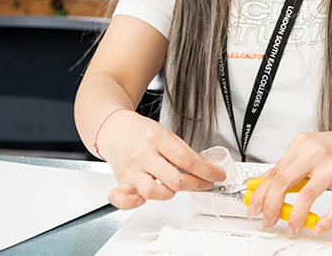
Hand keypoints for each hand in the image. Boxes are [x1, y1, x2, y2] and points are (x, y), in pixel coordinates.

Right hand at [97, 110, 226, 209]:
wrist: (114, 127)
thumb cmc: (141, 131)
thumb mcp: (165, 133)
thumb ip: (182, 151)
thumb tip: (204, 168)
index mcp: (156, 138)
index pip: (188, 160)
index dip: (207, 171)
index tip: (217, 175)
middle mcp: (143, 154)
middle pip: (174, 179)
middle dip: (195, 184)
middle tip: (204, 183)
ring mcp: (131, 169)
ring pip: (153, 192)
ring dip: (170, 193)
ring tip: (175, 187)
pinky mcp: (121, 180)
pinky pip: (122, 198)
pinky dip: (132, 203)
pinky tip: (141, 200)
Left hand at [246, 125, 331, 234]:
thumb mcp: (312, 149)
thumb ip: (290, 166)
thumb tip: (263, 183)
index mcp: (303, 144)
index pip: (275, 171)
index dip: (261, 193)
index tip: (254, 207)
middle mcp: (317, 152)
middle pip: (284, 182)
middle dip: (272, 206)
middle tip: (269, 220)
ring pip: (306, 196)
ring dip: (296, 217)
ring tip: (293, 228)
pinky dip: (326, 220)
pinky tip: (319, 226)